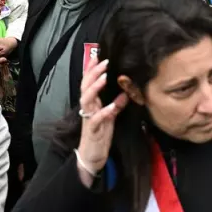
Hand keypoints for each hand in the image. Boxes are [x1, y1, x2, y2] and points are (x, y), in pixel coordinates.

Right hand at [76, 59, 127, 184]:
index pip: (88, 82)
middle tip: (103, 62)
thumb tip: (126, 93)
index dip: (91, 69)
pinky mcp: (93, 130)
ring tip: (104, 77)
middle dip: (93, 73)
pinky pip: (96, 120)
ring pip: (87, 100)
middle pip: (85, 87)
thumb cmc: (100, 135)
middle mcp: (88, 108)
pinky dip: (104, 112)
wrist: (91, 156)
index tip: (98, 55)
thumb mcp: (110, 117)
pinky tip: (111, 106)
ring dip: (95, 88)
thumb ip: (116, 104)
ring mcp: (89, 118)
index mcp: (91, 103)